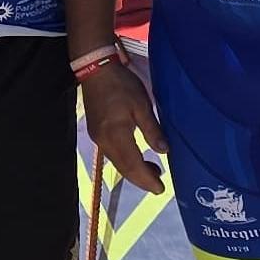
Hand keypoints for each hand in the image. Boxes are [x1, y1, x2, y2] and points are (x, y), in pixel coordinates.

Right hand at [78, 61, 165, 192]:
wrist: (95, 69)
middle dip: (140, 179)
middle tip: (158, 186)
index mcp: (116, 135)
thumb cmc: (121, 85)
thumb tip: (164, 152)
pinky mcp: (96, 132)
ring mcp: (98, 137)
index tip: (160, 189)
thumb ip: (152, 130)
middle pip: (123, 168)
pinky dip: (126, 161)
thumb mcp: (142, 105)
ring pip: (117, 162)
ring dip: (133, 171)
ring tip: (153, 171)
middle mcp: (104, 141)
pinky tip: (136, 156)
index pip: (133, 165)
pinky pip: (112, 154)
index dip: (147, 179)